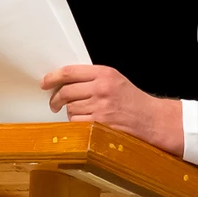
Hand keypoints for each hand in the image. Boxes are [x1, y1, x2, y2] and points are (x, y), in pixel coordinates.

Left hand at [41, 64, 183, 155]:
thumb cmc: (133, 101)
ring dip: (70, 113)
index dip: (52, 77)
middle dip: (55, 99)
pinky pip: (76, 123)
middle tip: (54, 104)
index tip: (45, 82)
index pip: (69, 72)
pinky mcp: (99, 124)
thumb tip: (65, 82)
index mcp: (104, 73)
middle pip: (65, 92)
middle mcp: (101, 88)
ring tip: (81, 114)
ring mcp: (100, 107)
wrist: (151, 119)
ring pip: (69, 109)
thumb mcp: (115, 80)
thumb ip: (93, 78)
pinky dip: (77, 124)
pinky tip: (86, 123)